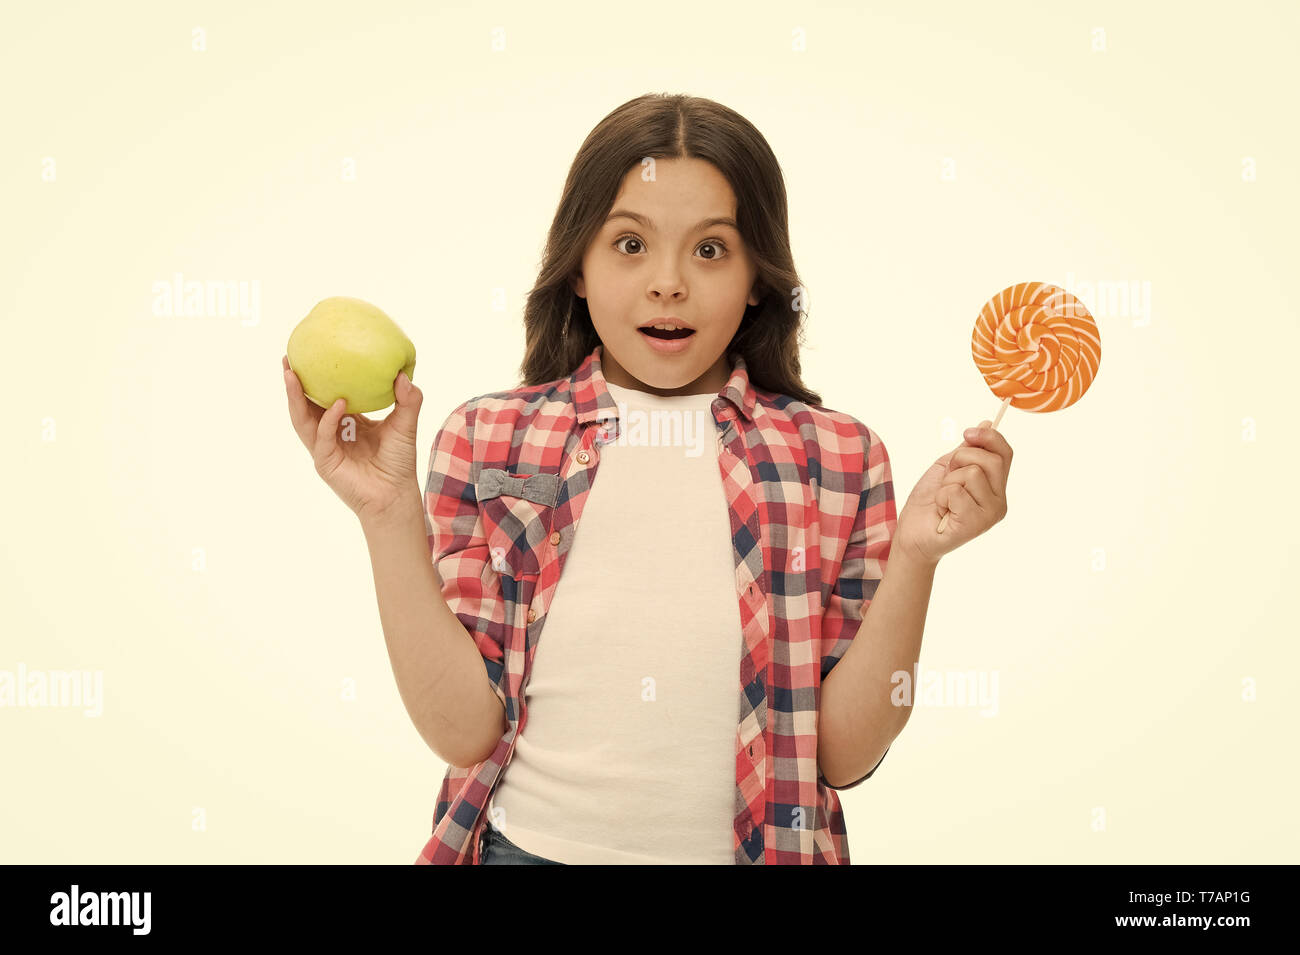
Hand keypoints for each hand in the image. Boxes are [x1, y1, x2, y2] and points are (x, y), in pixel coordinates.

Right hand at [283, 354, 424, 524]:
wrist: (396, 494)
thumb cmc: (398, 462)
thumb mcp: (405, 424)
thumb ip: (408, 399)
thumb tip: (404, 373)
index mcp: (344, 422)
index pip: (324, 396)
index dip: (315, 377)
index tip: (309, 353)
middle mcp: (330, 434)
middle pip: (304, 406)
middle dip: (293, 383)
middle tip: (287, 359)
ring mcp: (324, 449)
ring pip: (302, 420)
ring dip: (296, 397)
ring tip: (292, 374)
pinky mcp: (326, 462)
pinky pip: (324, 437)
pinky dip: (329, 419)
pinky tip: (338, 403)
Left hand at [894, 419, 1012, 565]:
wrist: (912, 534)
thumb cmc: (929, 502)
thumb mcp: (948, 468)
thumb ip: (968, 450)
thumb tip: (987, 424)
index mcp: (995, 486)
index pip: (1005, 453)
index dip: (988, 437)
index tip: (967, 433)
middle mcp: (999, 501)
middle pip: (991, 460)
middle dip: (960, 460)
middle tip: (947, 478)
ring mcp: (990, 514)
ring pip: (972, 474)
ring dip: (948, 482)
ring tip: (943, 499)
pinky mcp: (975, 524)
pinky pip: (957, 492)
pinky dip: (942, 496)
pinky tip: (942, 510)